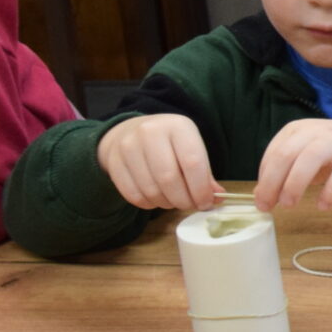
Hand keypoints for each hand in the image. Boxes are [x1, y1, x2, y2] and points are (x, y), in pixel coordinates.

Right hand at [98, 114, 222, 211]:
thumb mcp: (191, 147)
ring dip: (166, 204)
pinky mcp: (114, 162)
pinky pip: (133, 195)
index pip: (193, 162)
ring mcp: (128, 146)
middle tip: (189, 205)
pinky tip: (156, 198)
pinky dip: (148, 204)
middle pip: (169, 179)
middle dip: (183, 200)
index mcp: (178, 126)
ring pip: (151, 190)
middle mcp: (151, 132)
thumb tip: (217, 197)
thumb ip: (204, 173)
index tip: (206, 203)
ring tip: (173, 200)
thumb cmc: (169, 143)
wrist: (130, 131)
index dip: (201, 189)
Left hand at [256, 119, 331, 210]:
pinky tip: (324, 205)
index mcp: (298, 130)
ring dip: (295, 184)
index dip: (263, 178)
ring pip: (310, 158)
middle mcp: (316, 132)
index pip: (274, 153)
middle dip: (273, 182)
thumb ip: (285, 172)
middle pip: (286, 154)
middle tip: (268, 206)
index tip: (262, 201)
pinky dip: (331, 190)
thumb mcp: (307, 158)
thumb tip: (260, 194)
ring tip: (289, 205)